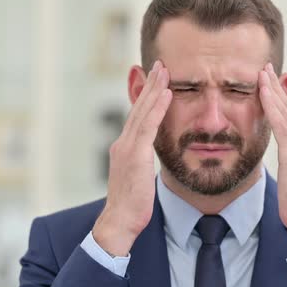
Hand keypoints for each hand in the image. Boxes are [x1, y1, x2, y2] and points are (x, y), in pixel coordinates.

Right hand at [92, 60, 171, 255]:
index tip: (156, 80)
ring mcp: (127, 148)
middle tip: (160, 64)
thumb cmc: (132, 205)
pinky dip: (157, 107)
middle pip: (138, 108)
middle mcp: (123, 143)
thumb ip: (142, 162)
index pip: (137, 117)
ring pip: (142, 111)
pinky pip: (148, 126)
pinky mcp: (135, 155)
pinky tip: (167, 93)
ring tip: (164, 69)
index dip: (146, 97)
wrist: (119, 222)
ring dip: (154, 88)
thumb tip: (150, 156)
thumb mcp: (137, 178)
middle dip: (149, 85)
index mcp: (125, 148)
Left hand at [258, 63, 286, 248]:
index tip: (269, 81)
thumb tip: (283, 159)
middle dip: (276, 86)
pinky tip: (263, 93)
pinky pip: (281, 126)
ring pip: (285, 112)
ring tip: (263, 72)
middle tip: (266, 66)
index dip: (279, 98)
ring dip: (273, 90)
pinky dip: (273, 107)